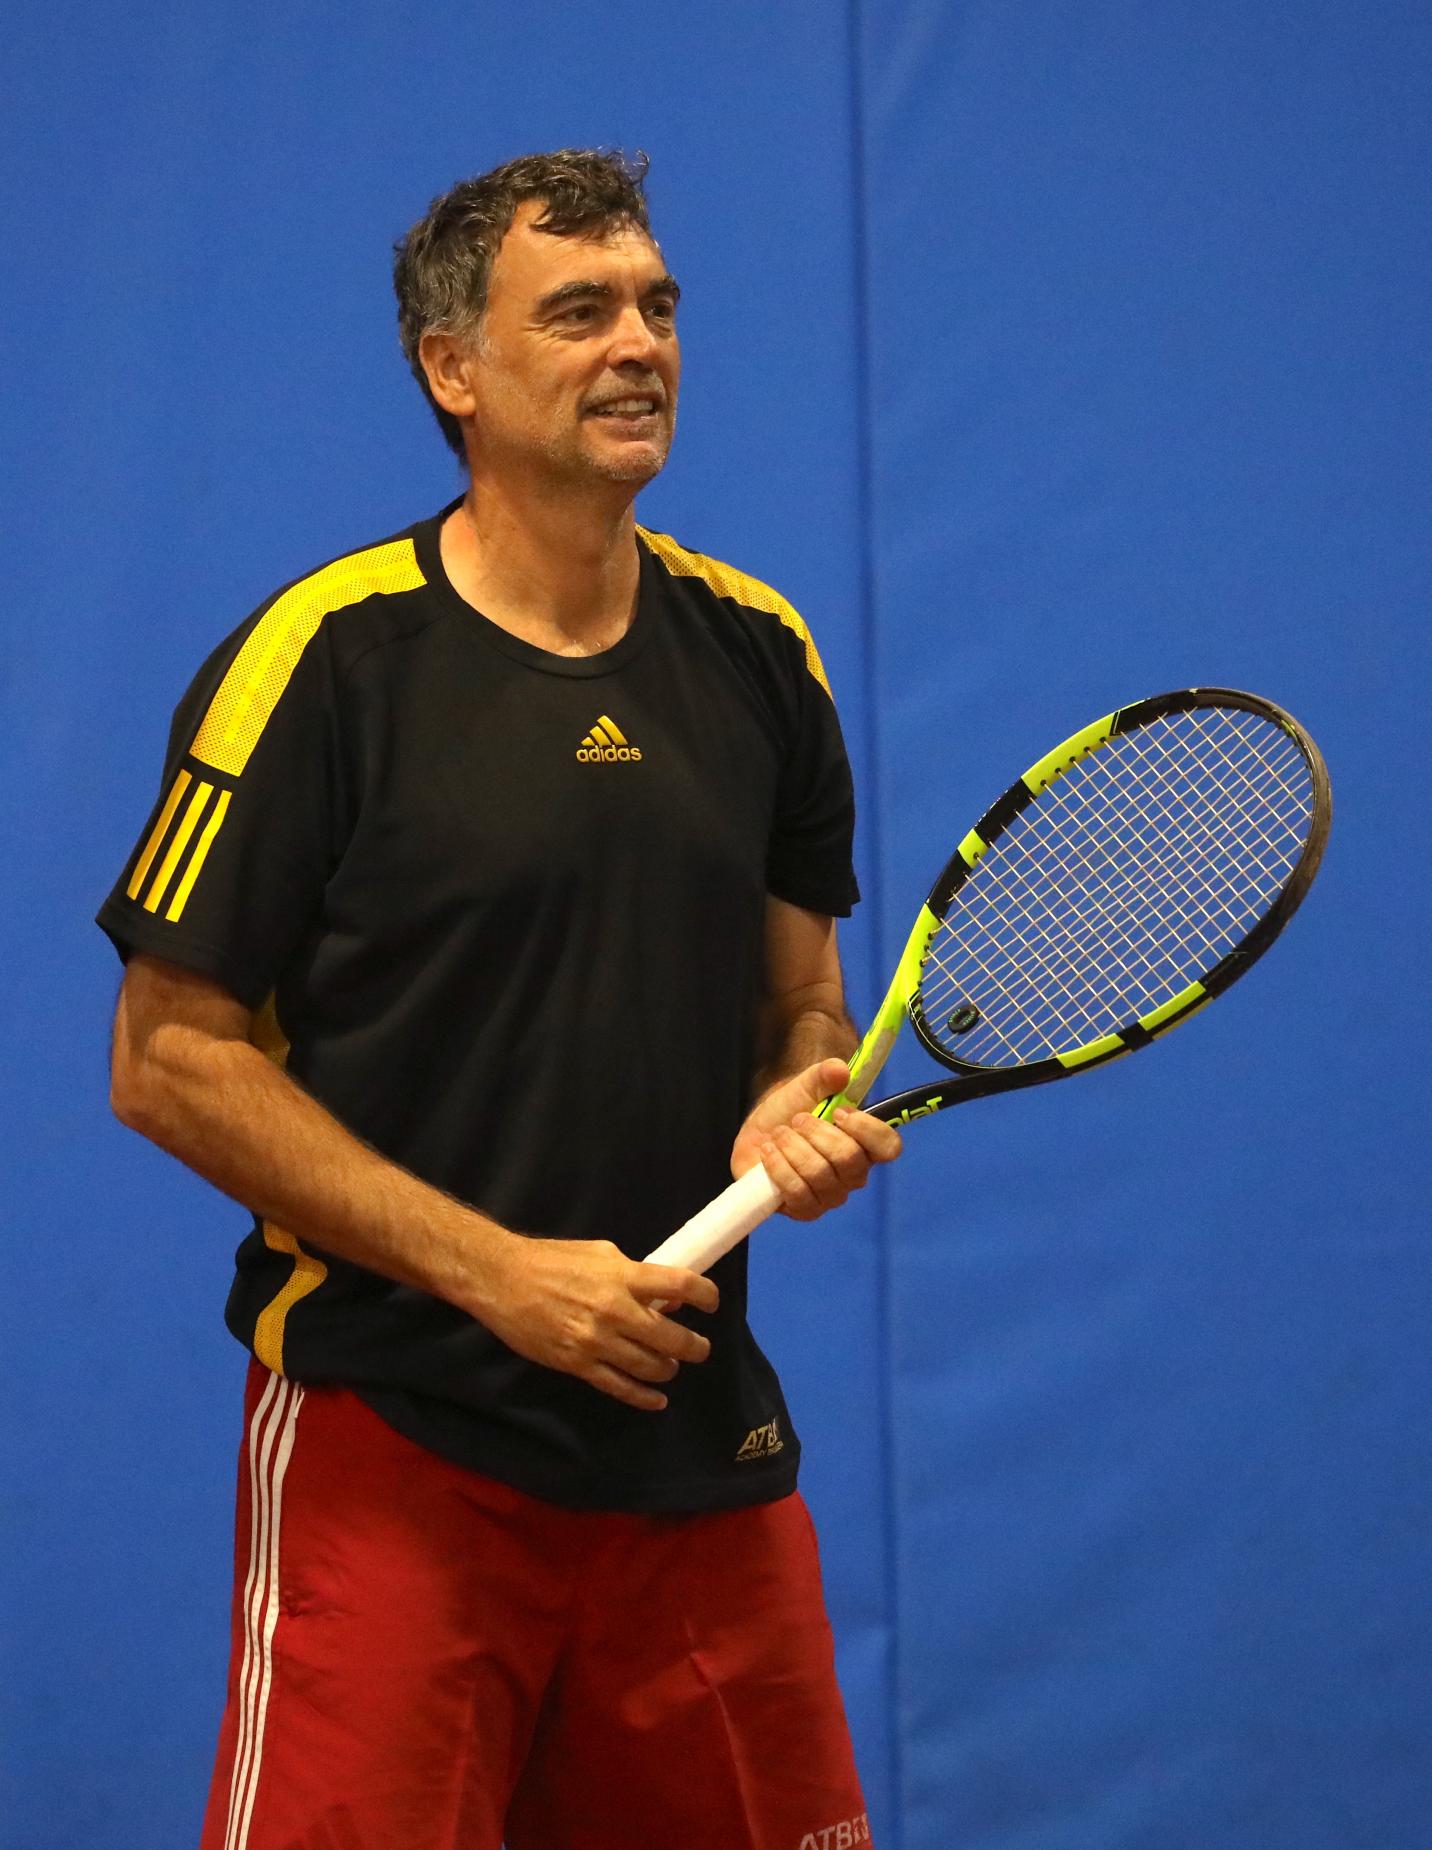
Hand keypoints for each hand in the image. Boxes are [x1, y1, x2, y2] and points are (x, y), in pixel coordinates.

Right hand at [479, 1235, 718, 1411]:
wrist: (503, 1280)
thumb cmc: (553, 1260)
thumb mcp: (600, 1253)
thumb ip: (635, 1272)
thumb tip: (666, 1295)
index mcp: (623, 1276)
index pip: (680, 1285)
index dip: (705, 1295)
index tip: (713, 1303)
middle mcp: (616, 1311)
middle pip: (671, 1336)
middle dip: (694, 1346)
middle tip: (701, 1348)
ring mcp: (597, 1341)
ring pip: (649, 1366)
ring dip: (669, 1369)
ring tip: (673, 1366)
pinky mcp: (578, 1364)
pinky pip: (619, 1387)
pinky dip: (643, 1397)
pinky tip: (657, 1399)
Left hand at [730, 1057, 901, 1222]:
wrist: (759, 1134)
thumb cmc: (791, 1112)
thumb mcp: (806, 1086)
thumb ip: (825, 1074)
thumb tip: (841, 1070)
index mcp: (865, 1144)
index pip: (889, 1146)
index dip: (867, 1129)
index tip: (839, 1112)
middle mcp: (854, 1175)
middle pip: (849, 1159)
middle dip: (817, 1133)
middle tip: (798, 1119)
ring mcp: (830, 1196)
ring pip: (819, 1175)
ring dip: (793, 1147)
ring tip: (779, 1134)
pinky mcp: (805, 1210)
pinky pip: (797, 1194)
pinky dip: (779, 1167)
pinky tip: (769, 1152)